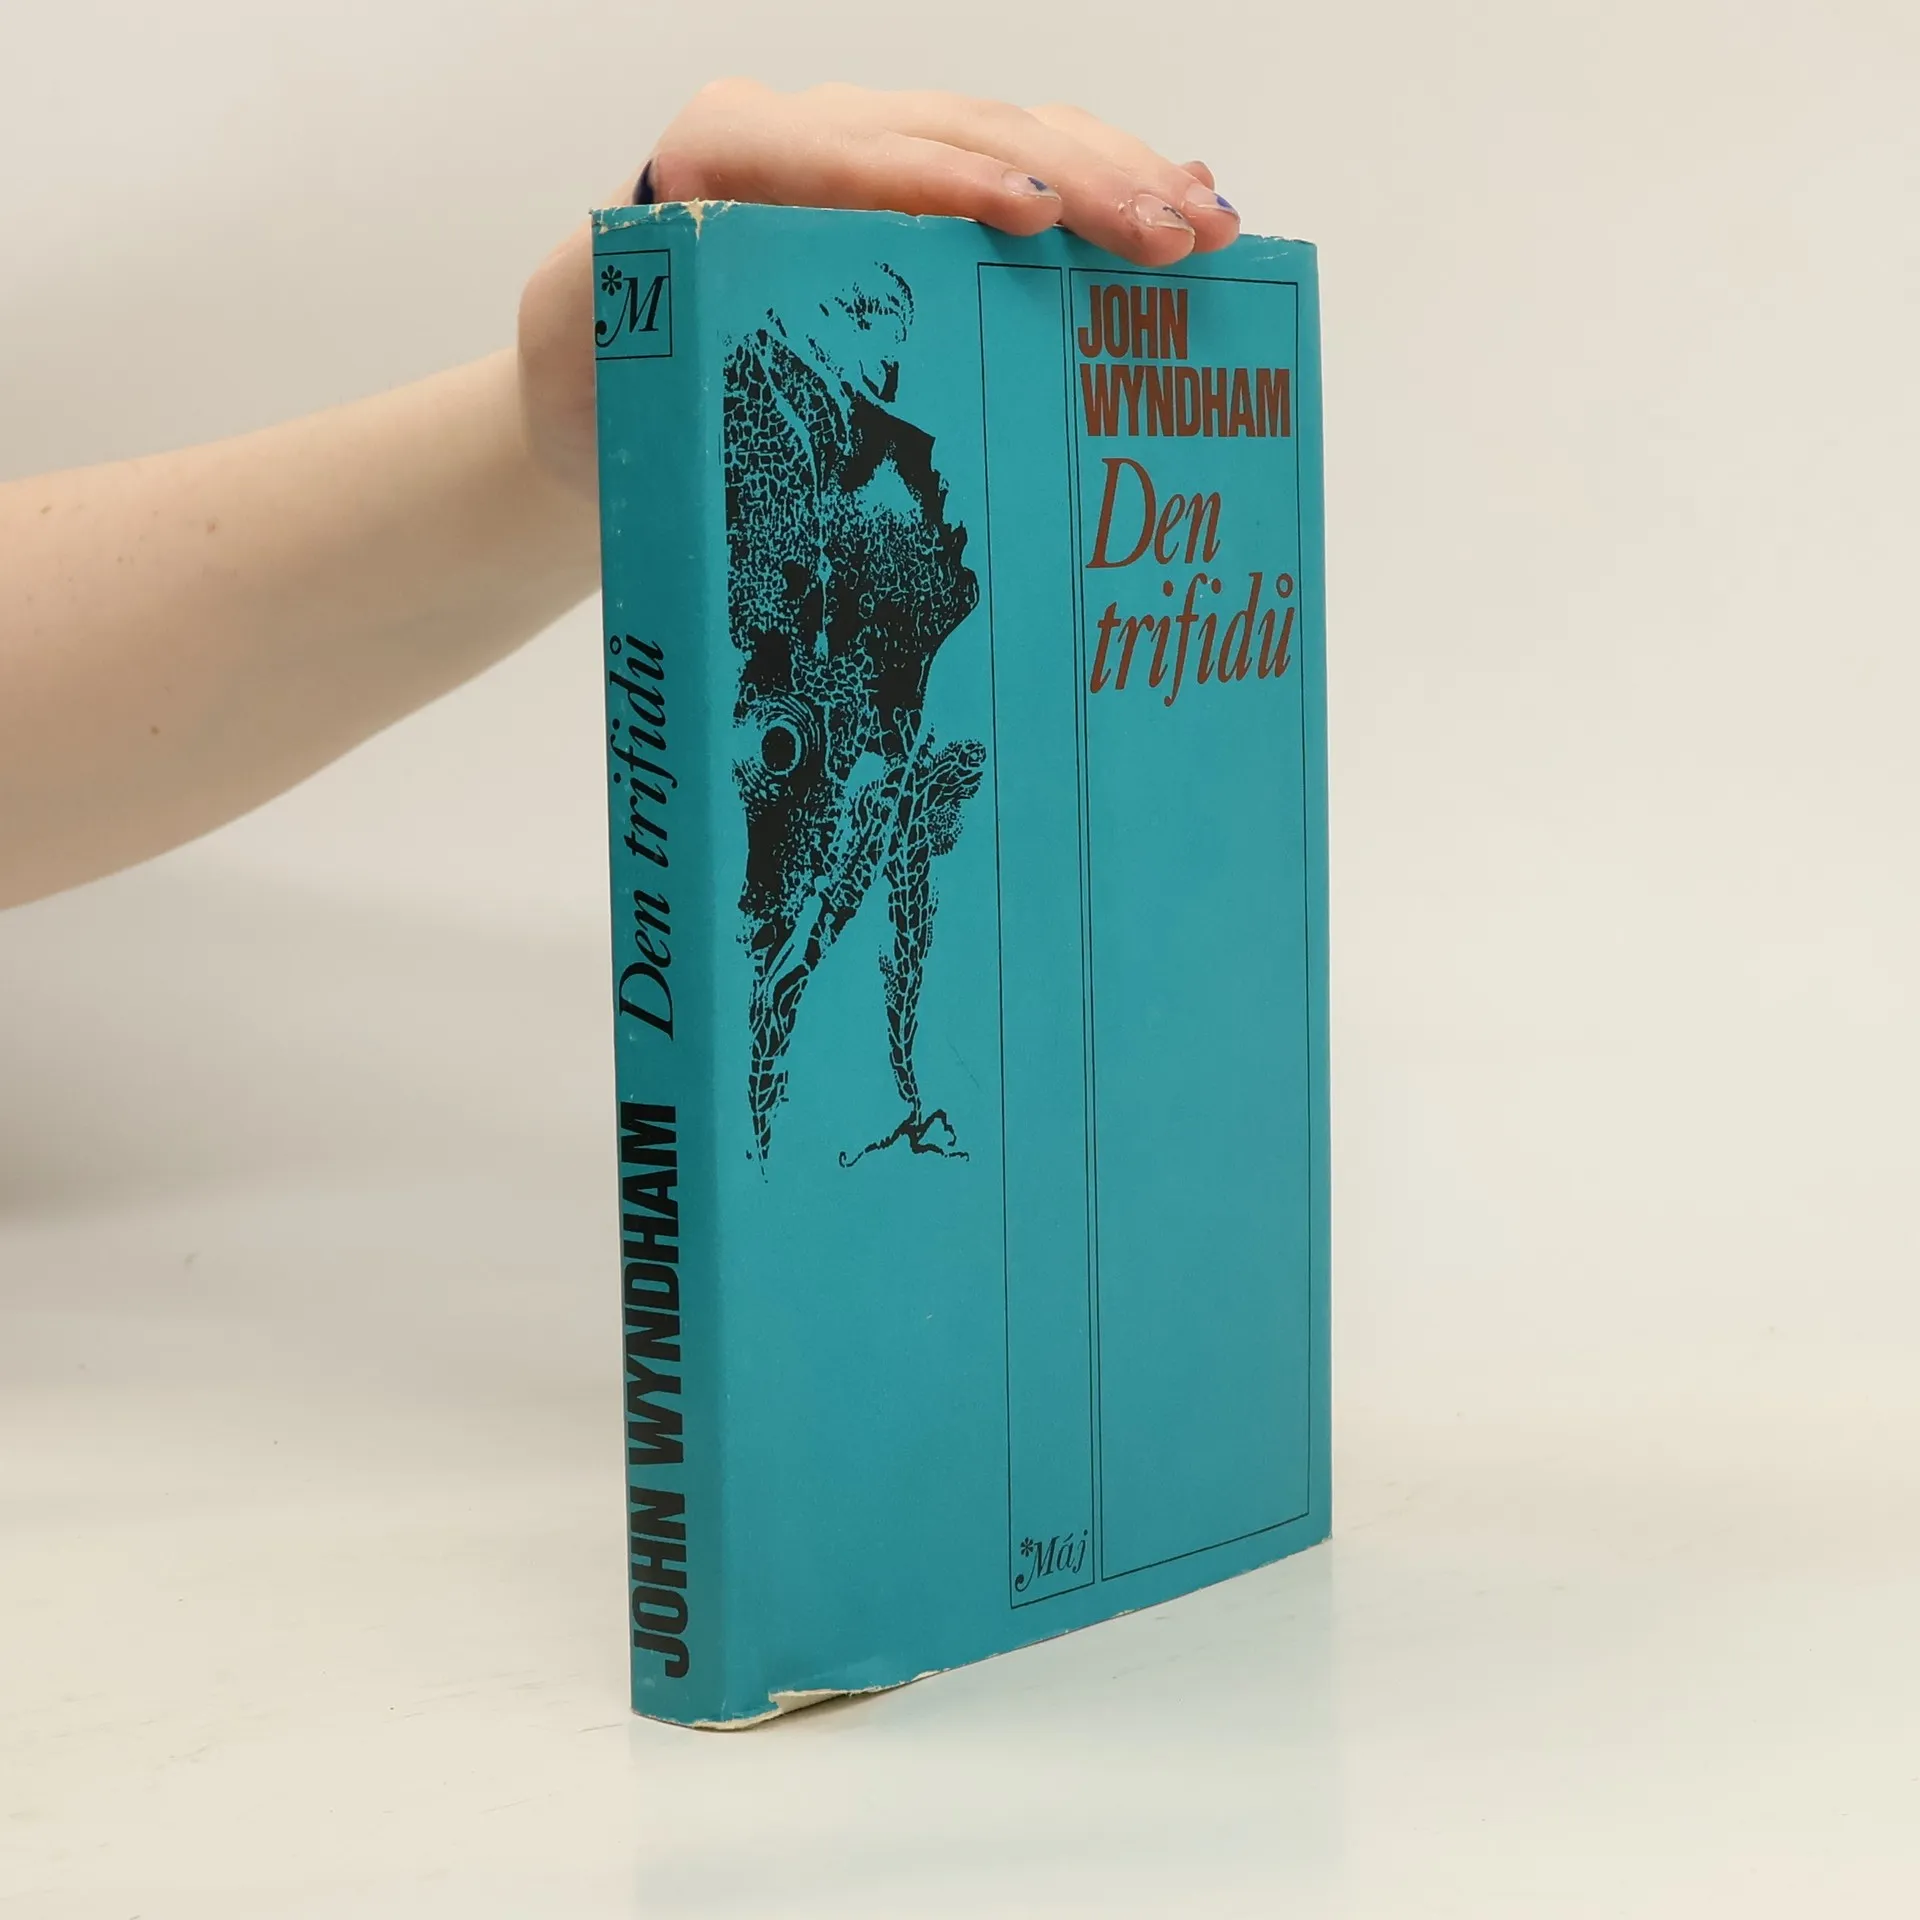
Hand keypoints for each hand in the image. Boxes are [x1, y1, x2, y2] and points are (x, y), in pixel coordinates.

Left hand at [517, 80, 1237, 493]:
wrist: (609, 383)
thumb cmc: (600, 376)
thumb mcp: (580, 345)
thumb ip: (621, 307)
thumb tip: (710, 279)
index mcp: (725, 156)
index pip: (846, 156)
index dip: (944, 179)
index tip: (1031, 213)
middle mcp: (811, 137)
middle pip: (956, 134)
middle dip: (1073, 178)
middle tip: (1165, 235)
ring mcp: (878, 158)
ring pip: (1012, 138)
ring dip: (1120, 178)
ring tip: (1207, 226)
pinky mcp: (923, 196)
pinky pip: (1027, 165)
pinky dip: (1108, 184)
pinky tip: (1188, 203)